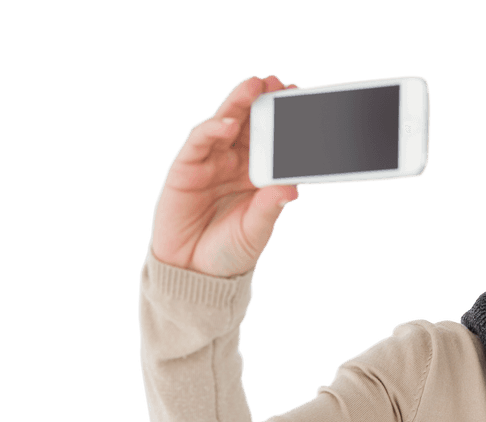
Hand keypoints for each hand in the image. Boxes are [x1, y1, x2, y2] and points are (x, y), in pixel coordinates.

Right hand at [149, 75, 300, 277]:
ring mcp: (209, 162)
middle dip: (262, 102)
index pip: (272, 140)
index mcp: (257, 175)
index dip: (283, 120)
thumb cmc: (229, 251)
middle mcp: (234, 163)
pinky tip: (228, 123)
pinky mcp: (185, 167)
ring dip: (238, 104)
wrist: (194, 274)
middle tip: (277, 82)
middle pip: (249, 125)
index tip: (299, 99)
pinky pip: (199, 142)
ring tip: (254, 87)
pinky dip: (212, 129)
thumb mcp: (256, 230)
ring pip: (225, 124)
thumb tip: (292, 188)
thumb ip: (270, 207)